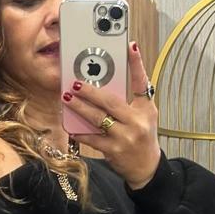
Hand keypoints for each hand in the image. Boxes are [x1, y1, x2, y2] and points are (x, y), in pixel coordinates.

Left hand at [61, 42, 160, 188]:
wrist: (147, 167)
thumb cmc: (143, 137)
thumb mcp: (145, 116)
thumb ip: (130, 100)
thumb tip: (106, 84)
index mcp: (146, 109)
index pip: (141, 83)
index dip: (137, 64)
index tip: (130, 45)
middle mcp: (137, 121)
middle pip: (111, 102)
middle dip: (90, 91)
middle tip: (75, 83)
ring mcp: (125, 137)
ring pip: (98, 119)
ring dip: (80, 108)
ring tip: (67, 99)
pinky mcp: (114, 150)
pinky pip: (93, 139)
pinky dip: (81, 133)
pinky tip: (71, 127)